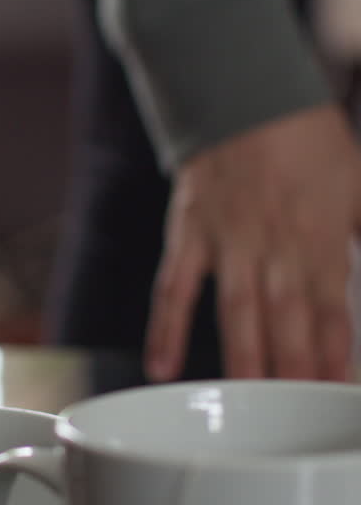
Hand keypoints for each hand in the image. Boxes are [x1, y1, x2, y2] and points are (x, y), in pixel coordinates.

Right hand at [144, 104, 360, 381]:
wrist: (243, 92)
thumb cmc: (307, 142)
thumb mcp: (360, 185)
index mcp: (320, 236)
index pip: (332, 308)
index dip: (336, 352)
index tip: (339, 389)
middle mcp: (275, 244)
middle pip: (287, 317)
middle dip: (294, 368)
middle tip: (297, 412)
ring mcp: (228, 242)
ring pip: (236, 310)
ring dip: (243, 358)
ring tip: (245, 404)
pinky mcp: (189, 235)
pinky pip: (173, 286)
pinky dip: (166, 327)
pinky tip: (162, 367)